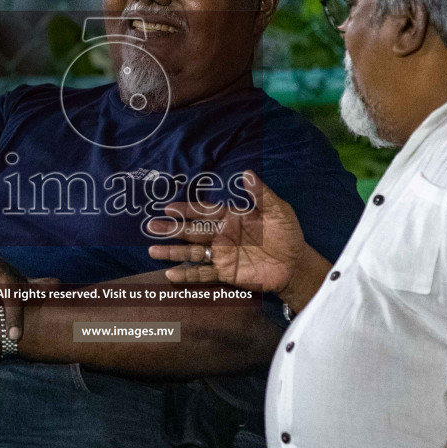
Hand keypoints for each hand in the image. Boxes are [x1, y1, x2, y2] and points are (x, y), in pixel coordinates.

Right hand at [146, 172, 312, 296]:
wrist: (296, 263)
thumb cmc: (287, 234)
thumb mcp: (278, 210)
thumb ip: (261, 194)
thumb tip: (247, 173)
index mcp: (231, 218)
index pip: (205, 212)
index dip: (187, 209)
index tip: (168, 208)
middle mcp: (222, 235)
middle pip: (192, 232)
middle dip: (171, 229)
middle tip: (150, 226)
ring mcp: (222, 255)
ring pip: (192, 253)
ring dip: (172, 251)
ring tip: (152, 250)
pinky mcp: (226, 273)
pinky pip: (203, 274)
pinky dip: (188, 275)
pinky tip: (170, 274)